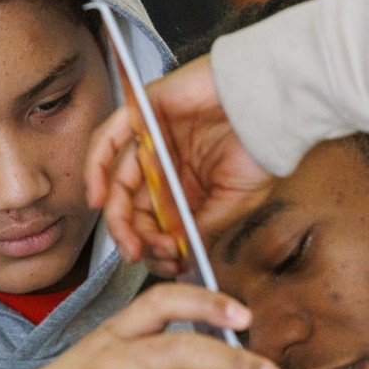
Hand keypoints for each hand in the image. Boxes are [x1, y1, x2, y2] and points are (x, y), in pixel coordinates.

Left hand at [84, 56, 275, 275]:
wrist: (272, 105)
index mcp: (185, 189)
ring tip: (126, 239)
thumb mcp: (233, 203)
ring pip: (117, 180)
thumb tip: (177, 261)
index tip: (166, 263)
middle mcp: (164, 166)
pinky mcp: (143, 112)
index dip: (154, 247)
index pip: (155, 223)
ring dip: (116, 215)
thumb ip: (200, 228)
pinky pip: (109, 139)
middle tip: (141, 254)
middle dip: (133, 236)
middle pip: (132, 206)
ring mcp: (152, 140)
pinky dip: (96, 168)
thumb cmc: (260, 150)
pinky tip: (99, 198)